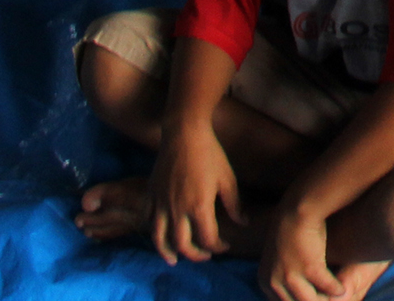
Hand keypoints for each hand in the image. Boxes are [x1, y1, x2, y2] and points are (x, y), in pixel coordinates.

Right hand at [148, 127, 242, 265]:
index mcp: (200, 206)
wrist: (184, 133)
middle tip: (204, 255)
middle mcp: (178, 209)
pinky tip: (161, 235)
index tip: (225, 245)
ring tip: (173, 260)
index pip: (208, 239)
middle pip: (183, 245)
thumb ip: (235, 205)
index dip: (218, 247)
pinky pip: (149, 220)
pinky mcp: (151, 194)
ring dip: (167, 252)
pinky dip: (155, 232)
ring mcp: (162, 202)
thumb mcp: (227, 179)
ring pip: (160, 238)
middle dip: (195, 255)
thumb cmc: (210, 154)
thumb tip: (243, 222)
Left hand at [258, 192, 342, 300]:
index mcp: (265, 282)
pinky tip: (341, 288)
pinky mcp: (310, 269)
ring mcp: (290, 276)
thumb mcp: (276, 258)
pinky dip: (336, 289)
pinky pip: (328, 288)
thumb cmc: (289, 230)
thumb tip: (293, 289)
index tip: (314, 298)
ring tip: (335, 297)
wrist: (296, 208)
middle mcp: (274, 282)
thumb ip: (280, 275)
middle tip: (325, 299)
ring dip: (324, 300)